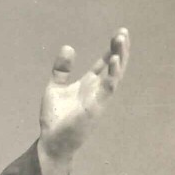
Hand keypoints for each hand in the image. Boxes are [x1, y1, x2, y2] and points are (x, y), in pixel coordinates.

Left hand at [37, 28, 129, 174]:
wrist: (52, 142)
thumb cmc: (55, 119)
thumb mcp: (55, 88)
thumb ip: (62, 69)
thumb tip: (68, 47)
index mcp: (88, 85)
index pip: (104, 64)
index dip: (111, 50)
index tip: (118, 35)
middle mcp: (97, 90)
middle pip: (114, 66)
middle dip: (120, 49)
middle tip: (123, 32)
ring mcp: (99, 98)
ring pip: (116, 74)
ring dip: (120, 56)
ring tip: (122, 39)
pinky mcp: (97, 106)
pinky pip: (109, 87)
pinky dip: (113, 73)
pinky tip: (114, 59)